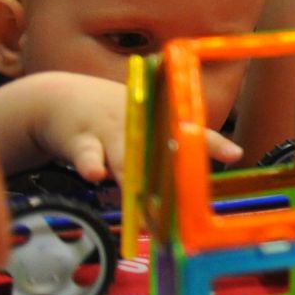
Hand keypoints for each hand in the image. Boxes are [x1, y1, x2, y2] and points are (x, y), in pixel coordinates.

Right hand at [26, 73, 239, 181]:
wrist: (60, 98)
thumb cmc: (115, 118)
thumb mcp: (146, 123)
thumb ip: (174, 146)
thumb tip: (213, 169)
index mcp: (158, 120)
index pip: (191, 130)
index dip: (214, 143)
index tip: (235, 154)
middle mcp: (140, 122)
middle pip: (160, 146)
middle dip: (174, 168)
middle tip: (188, 191)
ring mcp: (111, 130)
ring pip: (126, 154)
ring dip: (136, 174)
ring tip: (144, 195)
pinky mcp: (81, 140)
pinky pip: (87, 154)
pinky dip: (91, 164)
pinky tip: (95, 175)